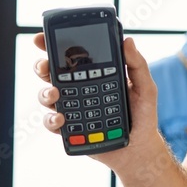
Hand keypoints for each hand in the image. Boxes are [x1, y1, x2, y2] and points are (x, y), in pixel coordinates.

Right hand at [32, 33, 159, 164]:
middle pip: (52, 73)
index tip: (41, 38)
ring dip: (45, 93)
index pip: (72, 56)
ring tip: (55, 95)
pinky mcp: (70, 129)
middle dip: (42, 66)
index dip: (54, 45)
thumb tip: (127, 40)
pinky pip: (52, 123)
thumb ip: (137, 64)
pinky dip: (51, 120)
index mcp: (95, 75)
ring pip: (48, 97)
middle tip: (44, 66)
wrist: (139, 148)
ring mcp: (72, 109)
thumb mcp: (145, 87)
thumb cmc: (143, 115)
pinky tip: (61, 119)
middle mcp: (79, 89)